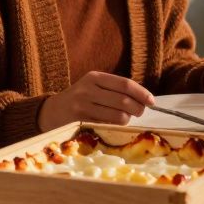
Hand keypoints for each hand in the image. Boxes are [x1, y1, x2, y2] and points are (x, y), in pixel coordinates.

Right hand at [38, 71, 154, 130]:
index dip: (142, 93)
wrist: (51, 111)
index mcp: (95, 77)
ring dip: (128, 119)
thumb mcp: (94, 86)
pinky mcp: (80, 121)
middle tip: (140, 112)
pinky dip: (116, 126)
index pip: (125, 84)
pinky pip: (107, 125)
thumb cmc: (80, 98)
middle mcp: (88, 89)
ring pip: (118, 115)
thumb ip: (115, 89)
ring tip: (126, 118)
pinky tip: (114, 124)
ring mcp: (83, 106)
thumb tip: (144, 99)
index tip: (152, 101)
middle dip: (138, 108)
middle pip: (124, 101)